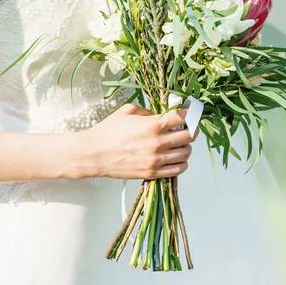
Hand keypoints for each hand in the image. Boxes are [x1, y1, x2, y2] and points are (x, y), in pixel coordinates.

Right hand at [78, 103, 198, 179]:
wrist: (93, 154)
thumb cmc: (108, 131)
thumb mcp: (128, 111)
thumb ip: (149, 111)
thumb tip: (163, 115)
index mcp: (152, 125)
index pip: (183, 117)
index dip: (190, 113)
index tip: (191, 113)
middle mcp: (158, 143)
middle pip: (190, 136)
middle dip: (192, 130)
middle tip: (188, 128)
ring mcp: (156, 160)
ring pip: (186, 153)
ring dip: (186, 147)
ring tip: (180, 144)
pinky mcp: (152, 173)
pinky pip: (178, 169)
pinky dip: (182, 163)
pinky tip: (176, 157)